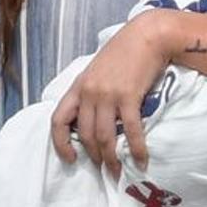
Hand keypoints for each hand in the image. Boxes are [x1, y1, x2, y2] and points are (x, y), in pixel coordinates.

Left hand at [49, 9, 179, 177]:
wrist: (148, 35)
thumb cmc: (126, 51)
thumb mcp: (98, 70)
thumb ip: (92, 90)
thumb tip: (93, 115)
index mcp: (78, 87)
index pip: (58, 120)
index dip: (61, 143)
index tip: (71, 158)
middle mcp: (89, 92)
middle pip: (85, 134)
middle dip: (95, 156)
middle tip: (105, 169)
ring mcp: (108, 94)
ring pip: (104, 136)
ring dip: (112, 158)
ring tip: (119, 171)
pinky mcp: (129, 96)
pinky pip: (131, 130)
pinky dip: (136, 148)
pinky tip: (142, 159)